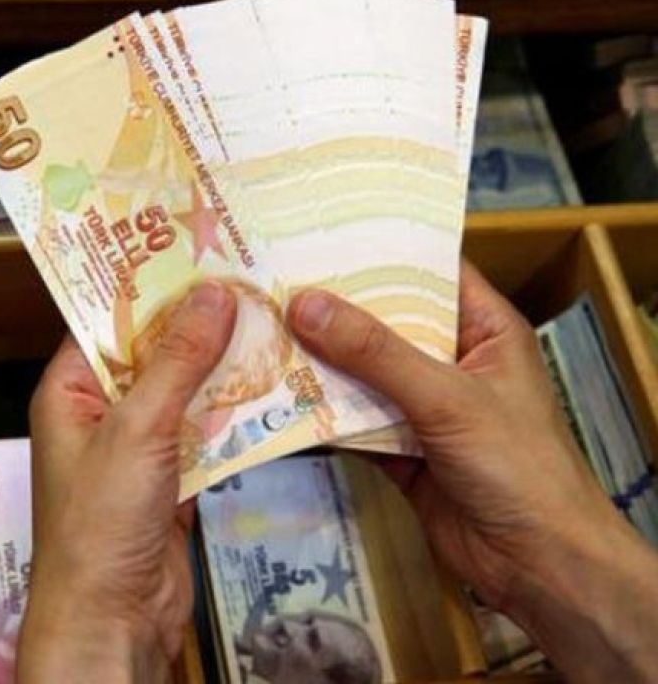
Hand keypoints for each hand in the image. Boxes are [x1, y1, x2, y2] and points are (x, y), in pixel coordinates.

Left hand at [20, 281, 235, 682]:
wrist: (112, 618)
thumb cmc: (99, 526)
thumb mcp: (137, 430)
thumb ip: (176, 362)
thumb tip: (211, 295)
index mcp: (69, 392)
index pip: (108, 321)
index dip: (151, 286)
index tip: (198, 249)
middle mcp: (99, 414)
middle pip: (153, 354)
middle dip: (199, 324)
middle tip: (251, 278)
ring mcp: (138, 448)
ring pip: (185, 393)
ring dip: (224, 369)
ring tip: (274, 321)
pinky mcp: (172, 480)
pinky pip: (205, 434)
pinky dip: (235, 416)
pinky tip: (275, 388)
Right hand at [287, 261, 657, 681]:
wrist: (537, 563)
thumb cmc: (518, 466)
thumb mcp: (447, 396)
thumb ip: (375, 352)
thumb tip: (304, 304)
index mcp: (484, 330)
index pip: (428, 271)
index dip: (377, 249)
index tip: (317, 230)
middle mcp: (451, 361)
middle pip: (382, 322)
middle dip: (330, 307)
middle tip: (268, 278)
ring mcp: (422, 407)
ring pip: (359, 373)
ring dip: (315, 361)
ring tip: (255, 330)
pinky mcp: (398, 450)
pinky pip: (350, 421)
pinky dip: (317, 413)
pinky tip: (271, 397)